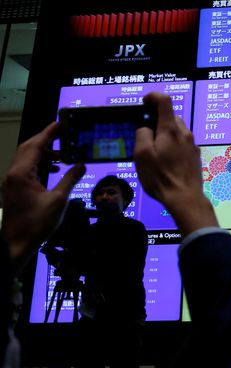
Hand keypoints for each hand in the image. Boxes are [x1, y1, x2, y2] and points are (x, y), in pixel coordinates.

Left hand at [1, 122, 84, 275]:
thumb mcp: (58, 200)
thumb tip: (81, 164)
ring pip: (27, 158)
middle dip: (46, 140)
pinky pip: (27, 169)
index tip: (61, 124)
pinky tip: (55, 170)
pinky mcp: (15, 189)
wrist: (17, 244)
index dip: (49, 133)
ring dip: (44, 153)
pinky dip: (41, 164)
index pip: (36, 145)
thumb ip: (70, 179)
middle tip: (64, 134)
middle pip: (28, 148)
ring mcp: (13, 182)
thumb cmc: (37, 223)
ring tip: (63, 153)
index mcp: (22, 173)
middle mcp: (14, 174)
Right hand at [134, 92, 217, 235]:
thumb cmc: (160, 176)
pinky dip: (173, 145)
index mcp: (171, 129)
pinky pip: (182, 143)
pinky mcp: (195, 156)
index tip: (144, 103)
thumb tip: (146, 127)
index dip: (153, 96)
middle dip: (157, 120)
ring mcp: (192, 145)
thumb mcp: (142, 154)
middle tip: (145, 133)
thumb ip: (142, 134)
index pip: (165, 101)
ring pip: (177, 130)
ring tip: (154, 150)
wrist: (184, 197)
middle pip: (171, 117)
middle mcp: (185, 133)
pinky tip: (166, 160)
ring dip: (165, 134)